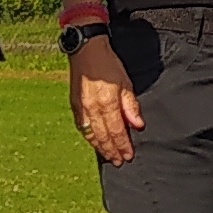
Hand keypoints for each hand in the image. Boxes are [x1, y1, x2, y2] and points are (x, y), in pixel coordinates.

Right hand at [70, 46, 143, 164]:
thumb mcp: (126, 83)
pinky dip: (89, 137)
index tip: (129, 156)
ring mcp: (81, 108)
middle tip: (119, 161)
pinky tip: (95, 142)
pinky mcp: (74, 105)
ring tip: (108, 156)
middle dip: (112, 151)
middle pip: (103, 136)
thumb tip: (137, 126)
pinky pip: (82, 127)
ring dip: (100, 147)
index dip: (123, 145)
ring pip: (91, 134)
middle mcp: (92, 109)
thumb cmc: (108, 64)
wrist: (86, 51)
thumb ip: (131, 106)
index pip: (116, 131)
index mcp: (107, 103)